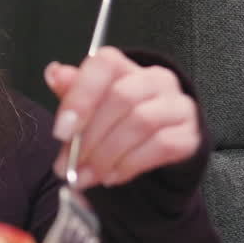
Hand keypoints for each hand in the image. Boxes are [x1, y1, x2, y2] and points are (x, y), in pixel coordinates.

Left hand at [44, 47, 199, 188]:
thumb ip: (72, 92)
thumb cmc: (117, 119)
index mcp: (125, 67)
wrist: (160, 141)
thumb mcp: (91, 106)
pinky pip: (161, 146)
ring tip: (87, 176)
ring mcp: (177, 105)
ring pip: (141, 122)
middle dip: (90, 137)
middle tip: (70, 166)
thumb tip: (54, 73)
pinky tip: (111, 177)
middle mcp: (156, 79)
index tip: (60, 132)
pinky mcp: (189, 134)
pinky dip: (130, 165)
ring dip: (107, 155)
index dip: (80, 97)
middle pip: (121, 98)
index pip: (104, 64)